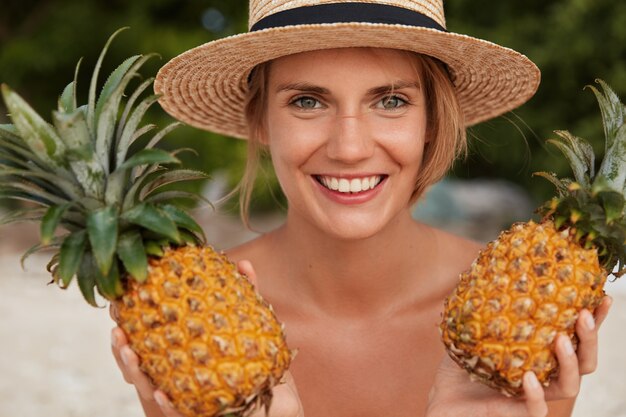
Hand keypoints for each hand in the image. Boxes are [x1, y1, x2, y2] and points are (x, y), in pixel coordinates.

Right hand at [110, 259, 303, 416]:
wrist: (272, 399)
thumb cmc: (253, 359)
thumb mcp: (248, 324)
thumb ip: (244, 296)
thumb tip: (243, 264)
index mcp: (177, 352)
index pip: (144, 336)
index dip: (128, 321)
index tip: (117, 301)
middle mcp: (172, 374)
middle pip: (137, 363)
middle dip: (120, 346)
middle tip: (116, 327)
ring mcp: (180, 395)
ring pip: (149, 387)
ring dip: (135, 371)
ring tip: (130, 352)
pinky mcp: (195, 412)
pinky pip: (179, 411)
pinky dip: (168, 404)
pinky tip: (162, 392)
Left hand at [426, 295, 611, 416]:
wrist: (441, 400)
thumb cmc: (459, 368)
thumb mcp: (471, 332)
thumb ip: (484, 308)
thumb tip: (487, 268)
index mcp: (540, 355)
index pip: (575, 337)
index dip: (593, 321)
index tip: (602, 297)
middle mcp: (544, 375)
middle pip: (584, 362)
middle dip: (590, 338)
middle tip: (584, 314)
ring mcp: (534, 396)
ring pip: (570, 386)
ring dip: (570, 362)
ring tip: (561, 339)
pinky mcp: (517, 414)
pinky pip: (537, 410)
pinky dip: (537, 395)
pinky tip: (529, 377)